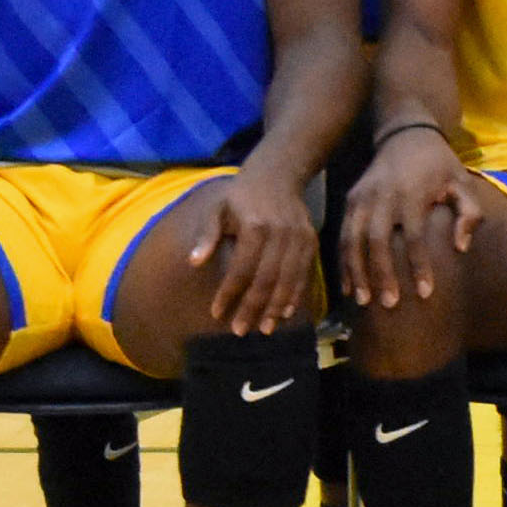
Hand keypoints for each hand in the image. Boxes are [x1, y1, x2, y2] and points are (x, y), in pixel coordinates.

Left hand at [188, 169, 320, 334]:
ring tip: (265, 329)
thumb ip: (207, 235)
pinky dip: (297, 295)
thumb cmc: (241, 196)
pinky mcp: (312, 242)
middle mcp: (280, 234)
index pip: (241, 267)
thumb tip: (194, 262)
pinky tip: (287, 313)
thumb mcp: (218, 208)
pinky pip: (305, 273)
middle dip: (253, 307)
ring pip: (288, 279)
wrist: (279, 175)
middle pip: (267, 278)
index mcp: (255, 226)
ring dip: (276, 307)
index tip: (217, 314)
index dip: (229, 292)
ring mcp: (299, 238)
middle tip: (240, 331)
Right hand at [341, 127, 483, 308]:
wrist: (406, 134)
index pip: (414, 236)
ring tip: (363, 300)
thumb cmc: (440, 165)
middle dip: (382, 274)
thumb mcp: (462, 183)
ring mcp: (362, 198)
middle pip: (377, 240)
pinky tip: (349, 284)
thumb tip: (460, 247)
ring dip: (357, 272)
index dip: (419, 265)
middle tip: (390, 304)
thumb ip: (469, 214)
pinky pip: (343, 234)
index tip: (426, 292)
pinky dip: (343, 261)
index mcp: (412, 193)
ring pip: (353, 239)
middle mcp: (382, 196)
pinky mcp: (350, 200)